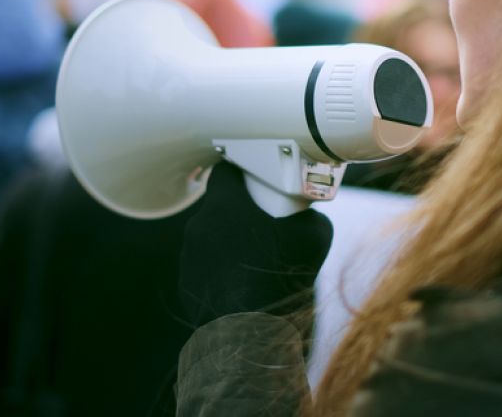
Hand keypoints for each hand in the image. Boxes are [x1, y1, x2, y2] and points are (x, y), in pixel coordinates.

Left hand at [179, 162, 332, 327]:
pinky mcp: (187, 282)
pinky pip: (205, 263)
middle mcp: (200, 226)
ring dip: (230, 239)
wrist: (252, 331)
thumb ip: (309, 216)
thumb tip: (308, 215)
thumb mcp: (314, 237)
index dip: (243, 171)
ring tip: (257, 256)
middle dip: (241, 209)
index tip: (257, 179)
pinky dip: (222, 267)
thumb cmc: (280, 279)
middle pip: (219, 204)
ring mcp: (189, 256)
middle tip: (266, 221)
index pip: (225, 171)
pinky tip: (244, 281)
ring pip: (211, 235)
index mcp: (225, 206)